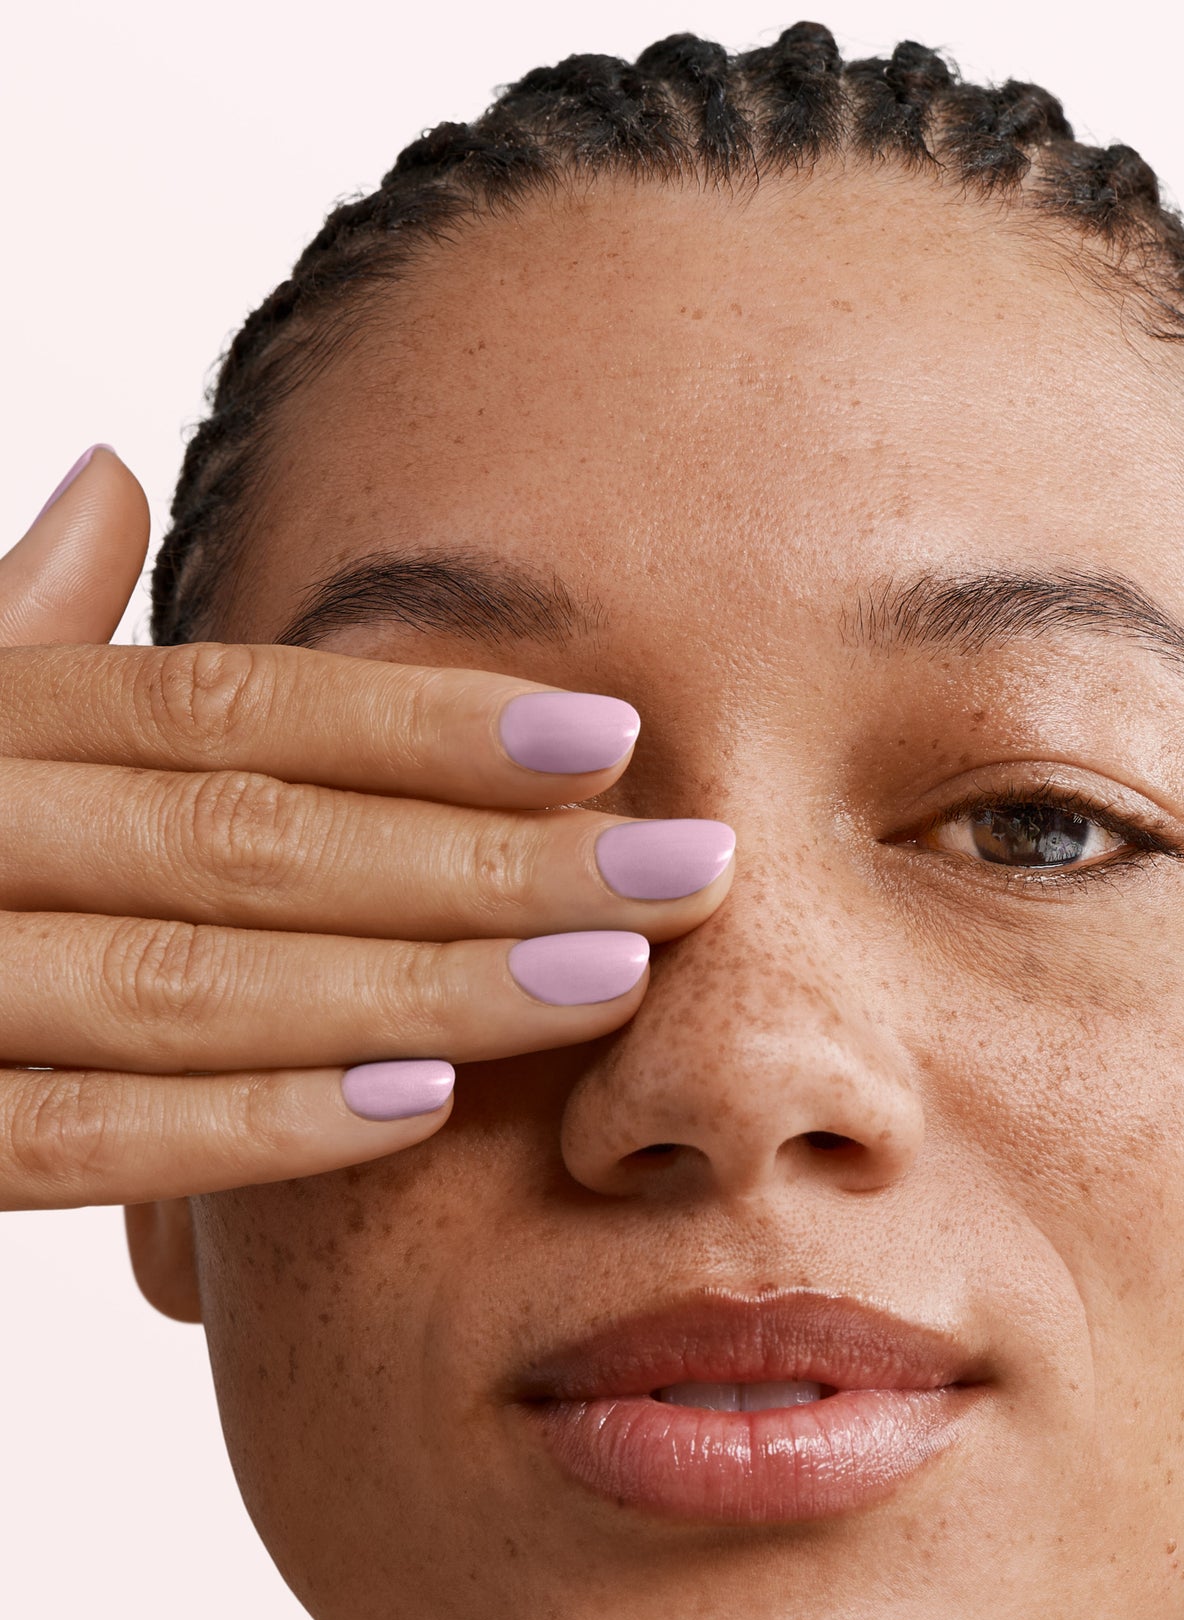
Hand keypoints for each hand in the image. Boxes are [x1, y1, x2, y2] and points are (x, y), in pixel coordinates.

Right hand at [0, 449, 733, 1209]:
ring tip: (594, 982)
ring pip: (186, 981)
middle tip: (677, 869)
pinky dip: (243, 1123)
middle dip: (480, 858)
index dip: (419, 719)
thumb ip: (11, 634)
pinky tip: (409, 1104)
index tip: (604, 735)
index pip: (223, 706)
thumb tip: (114, 478)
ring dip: (412, 984)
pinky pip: (76, 1138)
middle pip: (245, 834)